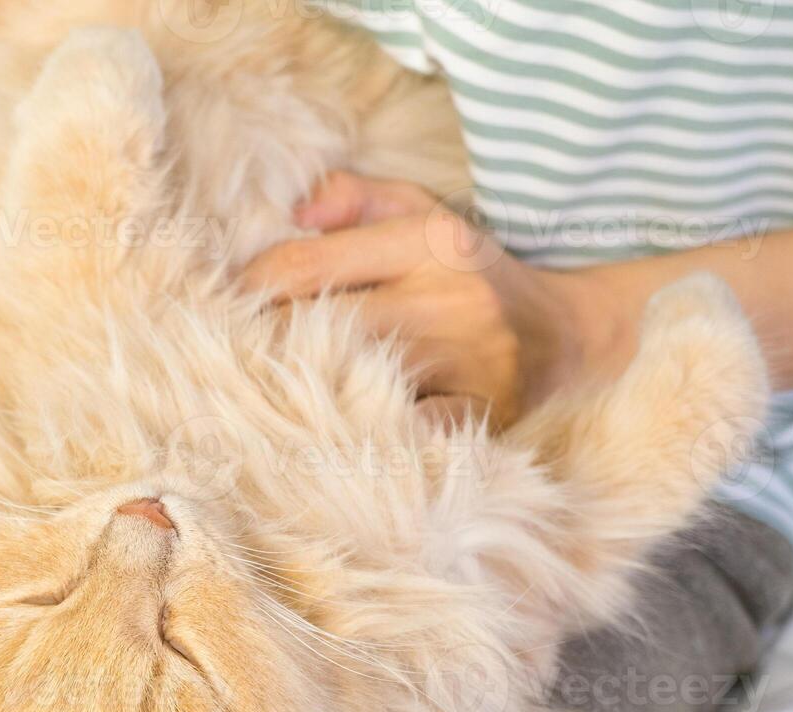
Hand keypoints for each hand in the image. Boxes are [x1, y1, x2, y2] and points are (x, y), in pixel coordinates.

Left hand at [244, 172, 632, 426]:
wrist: (570, 337)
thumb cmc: (472, 275)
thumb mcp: (425, 215)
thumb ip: (359, 198)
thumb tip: (298, 209)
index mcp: (429, 242)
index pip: (304, 267)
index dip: (249, 289)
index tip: (223, 304)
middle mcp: (448, 300)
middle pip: (315, 327)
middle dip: (263, 341)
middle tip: (224, 354)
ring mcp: (466, 363)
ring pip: (347, 380)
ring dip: (297, 387)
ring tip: (260, 390)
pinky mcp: (478, 417)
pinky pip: (398, 431)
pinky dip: (359, 432)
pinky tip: (325, 432)